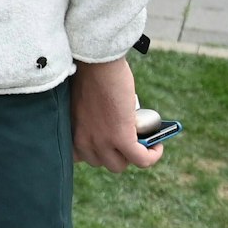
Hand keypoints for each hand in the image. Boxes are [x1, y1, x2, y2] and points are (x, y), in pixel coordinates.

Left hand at [70, 57, 164, 172]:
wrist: (95, 63)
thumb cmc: (88, 74)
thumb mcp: (81, 102)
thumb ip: (87, 117)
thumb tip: (107, 123)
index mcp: (70, 131)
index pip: (80, 157)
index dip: (96, 152)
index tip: (106, 145)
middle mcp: (83, 140)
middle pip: (102, 162)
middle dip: (116, 153)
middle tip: (127, 140)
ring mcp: (102, 141)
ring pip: (120, 165)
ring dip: (132, 156)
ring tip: (141, 142)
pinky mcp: (121, 137)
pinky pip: (141, 159)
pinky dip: (152, 155)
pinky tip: (157, 146)